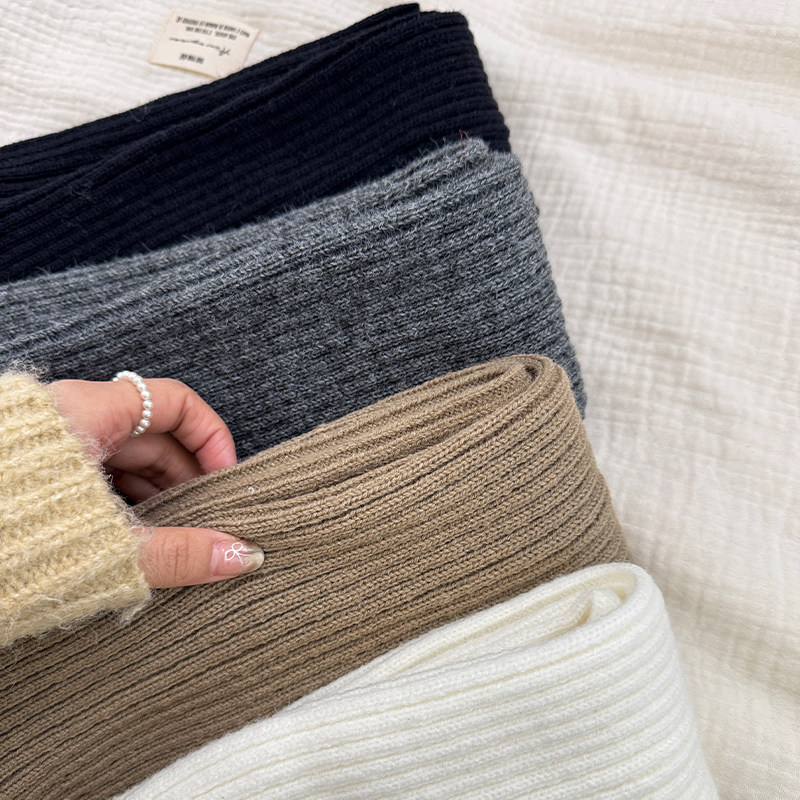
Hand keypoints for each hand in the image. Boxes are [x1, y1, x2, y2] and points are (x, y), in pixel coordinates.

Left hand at [50, 377, 262, 587]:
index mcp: (86, 414)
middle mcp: (70, 420)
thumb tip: (242, 555)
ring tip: (178, 536)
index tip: (227, 477)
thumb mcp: (108, 545)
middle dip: (189, 475)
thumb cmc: (7, 539)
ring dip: (159, 494)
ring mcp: (51, 448)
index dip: (210, 436)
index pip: (174, 401)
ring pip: (125, 458)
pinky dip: (126, 503)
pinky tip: (138, 539)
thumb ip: (181, 551)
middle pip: (153, 434)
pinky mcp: (38, 476)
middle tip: (210, 518)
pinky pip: (98, 478)